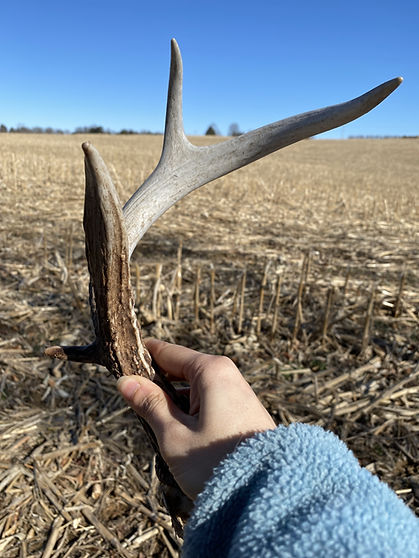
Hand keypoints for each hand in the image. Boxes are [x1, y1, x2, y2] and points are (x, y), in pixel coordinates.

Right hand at [117, 338, 275, 499]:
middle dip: (158, 384)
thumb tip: (125, 381)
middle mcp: (228, 374)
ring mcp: (239, 393)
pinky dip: (192, 412)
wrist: (266, 494)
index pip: (168, 352)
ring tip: (157, 427)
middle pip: (182, 369)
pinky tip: (182, 435)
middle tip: (133, 404)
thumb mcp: (174, 435)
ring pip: (195, 388)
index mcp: (211, 370)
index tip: (119, 362)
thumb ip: (150, 404)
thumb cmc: (216, 463)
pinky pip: (210, 401)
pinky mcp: (244, 411)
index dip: (142, 357)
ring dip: (174, 403)